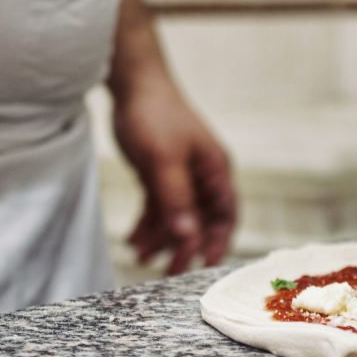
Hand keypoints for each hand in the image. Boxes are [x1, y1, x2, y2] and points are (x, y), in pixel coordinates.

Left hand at [111, 76, 236, 274]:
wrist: (131, 84)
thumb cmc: (155, 115)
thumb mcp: (164, 160)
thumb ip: (176, 198)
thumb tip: (188, 236)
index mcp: (215, 171)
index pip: (225, 215)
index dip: (217, 242)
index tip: (204, 266)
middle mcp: (203, 176)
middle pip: (201, 221)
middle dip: (186, 247)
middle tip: (169, 272)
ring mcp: (182, 176)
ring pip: (178, 218)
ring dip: (163, 239)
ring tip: (141, 257)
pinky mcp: (161, 175)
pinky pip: (159, 208)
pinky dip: (148, 225)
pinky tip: (134, 240)